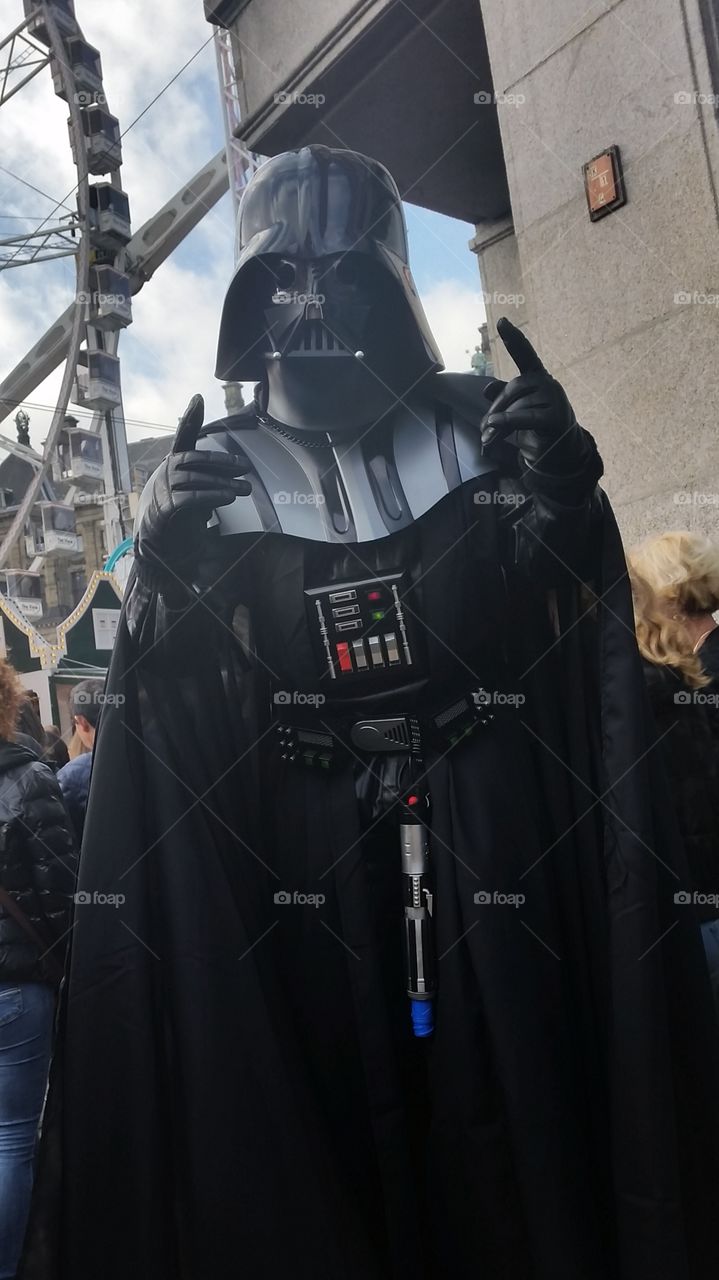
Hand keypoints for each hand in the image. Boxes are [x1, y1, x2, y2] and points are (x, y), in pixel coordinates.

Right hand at [134, 394, 251, 592]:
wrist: (159, 546)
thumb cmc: (181, 517)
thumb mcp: (196, 494)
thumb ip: (208, 482)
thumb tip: (234, 481)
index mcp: (174, 464)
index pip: (183, 436)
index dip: (190, 417)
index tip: (198, 398)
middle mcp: (166, 472)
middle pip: (196, 459)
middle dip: (223, 462)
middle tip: (246, 467)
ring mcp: (163, 489)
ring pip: (196, 478)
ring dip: (224, 482)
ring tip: (245, 488)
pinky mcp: (165, 509)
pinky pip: (191, 497)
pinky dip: (212, 495)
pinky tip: (229, 496)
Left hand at [480, 318, 578, 472]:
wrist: (559, 456)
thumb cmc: (537, 429)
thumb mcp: (517, 410)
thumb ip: (503, 398)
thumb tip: (486, 389)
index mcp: (538, 378)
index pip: (525, 355)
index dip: (514, 339)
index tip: (501, 322)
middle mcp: (549, 384)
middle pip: (514, 388)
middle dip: (496, 408)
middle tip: (483, 428)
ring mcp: (555, 399)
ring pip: (518, 405)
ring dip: (498, 423)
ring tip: (488, 439)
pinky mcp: (556, 419)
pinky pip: (525, 417)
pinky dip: (507, 421)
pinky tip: (493, 425)